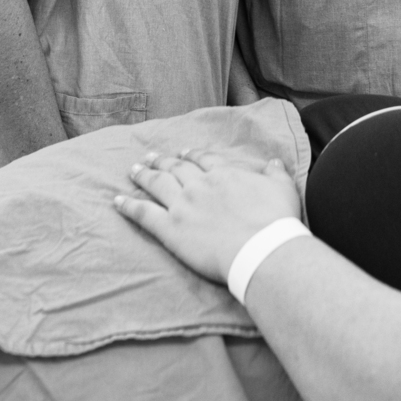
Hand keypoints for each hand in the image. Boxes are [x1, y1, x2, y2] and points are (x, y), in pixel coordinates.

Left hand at [115, 149, 300, 284]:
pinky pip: (143, 213)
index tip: (184, 153)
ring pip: (157, 184)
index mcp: (224, 174)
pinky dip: (128, 205)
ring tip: (133, 170)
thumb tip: (274, 162)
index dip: (192, 155)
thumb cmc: (275, 220)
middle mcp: (200, 185)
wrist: (260, 248)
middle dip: (162, 161)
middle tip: (149, 157)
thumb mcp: (283, 188)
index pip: (203, 159)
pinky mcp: (170, 229)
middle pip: (175, 168)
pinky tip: (117, 200)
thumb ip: (276, 173)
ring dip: (144, 175)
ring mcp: (182, 205)